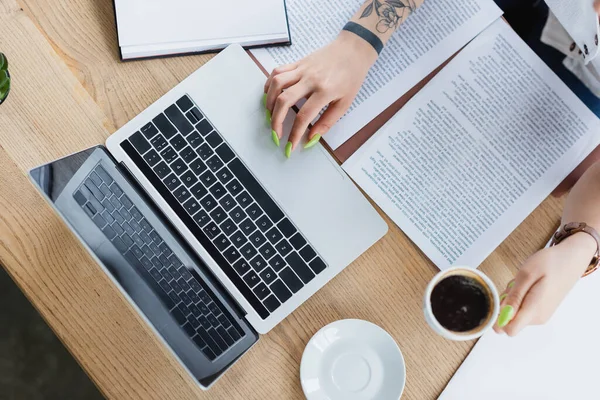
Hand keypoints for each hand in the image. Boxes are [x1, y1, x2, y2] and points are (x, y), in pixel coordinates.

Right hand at [264, 30, 377, 155]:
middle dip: (276, 121)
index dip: (294, 134)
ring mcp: (302, 69)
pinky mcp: (298, 62)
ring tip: (270, 115)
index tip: (290, 146)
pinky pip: (277, 71)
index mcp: (324, 91)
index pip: (303, 116)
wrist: (353, 50)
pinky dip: (269, 84)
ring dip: (269, 102)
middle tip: (275, 133)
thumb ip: (327, 122)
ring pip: (277, 84)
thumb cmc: (351, 77)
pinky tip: (270, 95)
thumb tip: (311, 138)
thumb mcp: (345, 103)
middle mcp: (310, 79)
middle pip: (284, 101)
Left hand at [494, 233, 594, 335]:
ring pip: (515, 313)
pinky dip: (519, 297)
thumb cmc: (550, 264)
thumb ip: (514, 297)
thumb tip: (502, 315)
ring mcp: (541, 314)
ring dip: (512, 298)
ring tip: (523, 282)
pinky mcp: (541, 310)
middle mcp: (538, 317)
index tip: (498, 302)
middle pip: (509, 320)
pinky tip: (528, 285)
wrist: (571, 260)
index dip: (498, 319)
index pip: (510, 330)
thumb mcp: (526, 275)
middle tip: (515, 285)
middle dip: (505, 303)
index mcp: (534, 310)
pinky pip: (522, 308)